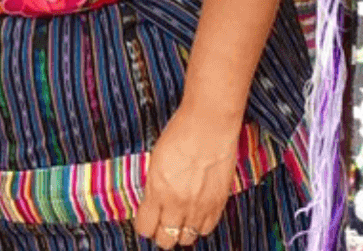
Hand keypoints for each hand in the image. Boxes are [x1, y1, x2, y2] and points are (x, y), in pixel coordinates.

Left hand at [134, 110, 237, 246]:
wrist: (209, 124)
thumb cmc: (180, 133)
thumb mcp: (156, 160)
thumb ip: (154, 186)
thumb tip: (152, 204)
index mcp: (158, 190)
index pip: (145, 227)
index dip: (144, 226)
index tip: (146, 221)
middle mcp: (177, 203)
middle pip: (166, 239)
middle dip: (161, 234)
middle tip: (162, 223)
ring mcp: (199, 206)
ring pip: (186, 239)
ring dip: (181, 231)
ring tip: (179, 220)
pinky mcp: (218, 203)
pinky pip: (206, 229)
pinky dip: (199, 226)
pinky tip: (196, 215)